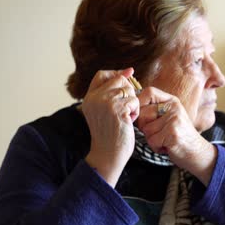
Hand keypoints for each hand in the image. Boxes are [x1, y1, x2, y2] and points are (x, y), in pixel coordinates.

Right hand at [81, 68, 138, 186]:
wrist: (108, 154)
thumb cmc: (110, 135)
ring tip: (126, 117)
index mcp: (88, 98)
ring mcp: (105, 102)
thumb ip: (112, 91)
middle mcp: (94, 98)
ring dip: (133, 103)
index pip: (102, 74)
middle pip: (119, 80)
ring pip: (129, 90)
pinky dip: (135, 111)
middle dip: (128, 92)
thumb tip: (129, 70)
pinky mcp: (116, 109)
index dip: (116, 73)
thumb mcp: (105, 111)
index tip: (128, 75)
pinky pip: (134, 101)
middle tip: (125, 109)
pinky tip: (129, 122)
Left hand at [137, 87, 216, 185]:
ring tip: (164, 140)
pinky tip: (166, 147)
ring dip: (151, 139)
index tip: (142, 116)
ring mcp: (174, 119)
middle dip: (144, 127)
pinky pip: (152, 140)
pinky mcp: (173, 133)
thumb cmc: (178, 136)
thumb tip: (132, 108)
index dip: (140, 103)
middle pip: (143, 113)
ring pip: (146, 129)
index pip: (148, 92)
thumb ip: (154, 110)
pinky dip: (156, 147)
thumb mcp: (169, 117)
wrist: (197, 152)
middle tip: (157, 133)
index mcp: (171, 101)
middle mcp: (174, 107)